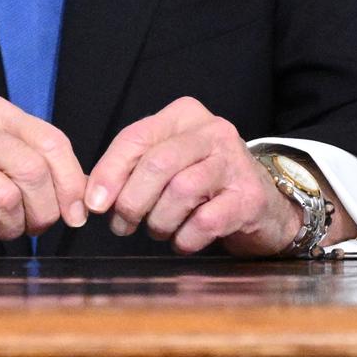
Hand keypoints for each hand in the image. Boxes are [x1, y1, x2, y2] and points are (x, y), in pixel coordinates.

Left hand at [85, 98, 301, 256]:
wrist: (264, 206)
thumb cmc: (205, 185)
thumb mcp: (168, 165)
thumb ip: (132, 170)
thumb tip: (92, 196)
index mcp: (184, 116)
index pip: (136, 138)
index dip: (109, 172)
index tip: (94, 204)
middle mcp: (212, 131)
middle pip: (157, 163)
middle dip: (132, 201)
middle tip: (123, 225)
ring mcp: (234, 163)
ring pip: (180, 191)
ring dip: (159, 222)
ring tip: (159, 230)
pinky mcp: (249, 198)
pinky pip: (204, 222)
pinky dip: (184, 239)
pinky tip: (183, 241)